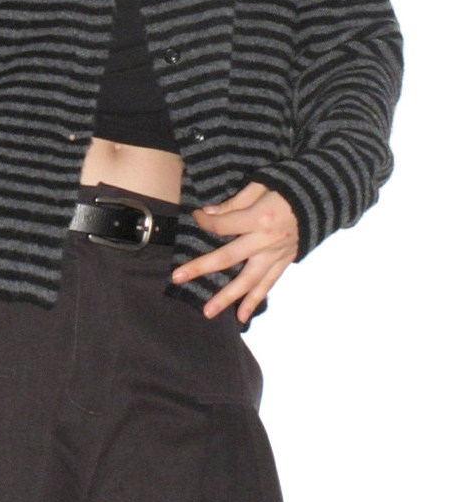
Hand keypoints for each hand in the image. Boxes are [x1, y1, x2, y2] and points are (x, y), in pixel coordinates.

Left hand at [171, 182, 297, 322]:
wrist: (323, 198)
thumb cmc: (288, 186)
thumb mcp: (261, 184)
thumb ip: (235, 203)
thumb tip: (210, 214)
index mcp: (259, 218)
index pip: (222, 226)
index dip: (205, 221)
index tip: (197, 217)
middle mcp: (266, 241)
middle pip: (228, 257)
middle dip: (201, 267)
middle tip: (178, 278)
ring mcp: (276, 255)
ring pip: (248, 280)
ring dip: (227, 297)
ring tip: (208, 312)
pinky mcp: (285, 262)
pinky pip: (268, 284)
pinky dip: (255, 301)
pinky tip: (241, 316)